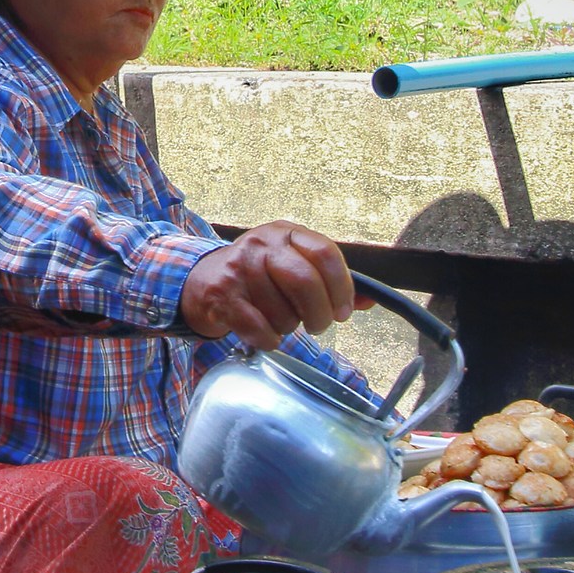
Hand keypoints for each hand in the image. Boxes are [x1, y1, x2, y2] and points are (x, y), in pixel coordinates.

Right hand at [179, 222, 355, 350]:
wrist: (203, 279)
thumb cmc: (259, 274)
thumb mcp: (293, 264)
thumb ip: (330, 281)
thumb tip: (370, 300)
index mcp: (286, 232)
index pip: (325, 253)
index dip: (341, 287)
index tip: (344, 311)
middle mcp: (262, 244)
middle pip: (305, 281)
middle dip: (320, 314)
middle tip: (319, 325)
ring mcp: (239, 268)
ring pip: (282, 312)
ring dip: (289, 328)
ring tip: (281, 321)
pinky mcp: (222, 295)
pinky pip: (259, 328)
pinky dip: (269, 340)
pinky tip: (267, 335)